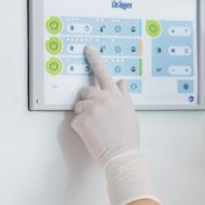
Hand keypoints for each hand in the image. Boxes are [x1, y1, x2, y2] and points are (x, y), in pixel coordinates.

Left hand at [71, 45, 138, 167]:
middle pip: (86, 91)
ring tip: (96, 128)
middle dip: (87, 100)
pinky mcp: (81, 120)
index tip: (89, 50)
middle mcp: (103, 99)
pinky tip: (92, 134)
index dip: (96, 60)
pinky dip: (80, 128)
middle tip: (95, 115)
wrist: (121, 154)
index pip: (104, 74)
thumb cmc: (127, 137)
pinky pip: (75, 120)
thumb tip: (121, 83)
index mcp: (116, 96)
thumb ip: (123, 96)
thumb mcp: (130, 113)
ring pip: (79, 106)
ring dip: (83, 115)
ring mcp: (91, 109)